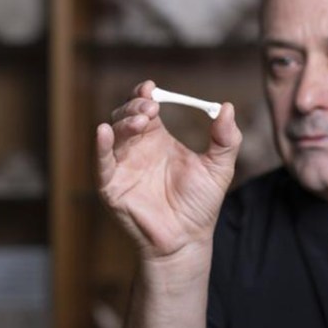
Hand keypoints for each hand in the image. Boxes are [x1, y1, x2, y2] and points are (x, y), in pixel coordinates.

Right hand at [96, 80, 241, 260]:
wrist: (187, 239)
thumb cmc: (200, 204)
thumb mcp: (219, 168)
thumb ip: (226, 139)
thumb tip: (227, 107)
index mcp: (158, 139)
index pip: (146, 108)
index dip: (145, 95)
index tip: (152, 88)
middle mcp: (137, 148)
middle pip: (126, 116)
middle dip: (135, 106)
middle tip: (151, 109)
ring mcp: (123, 165)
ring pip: (114, 133)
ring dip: (125, 122)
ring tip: (143, 120)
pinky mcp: (112, 185)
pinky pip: (102, 162)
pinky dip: (100, 146)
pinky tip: (104, 131)